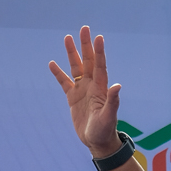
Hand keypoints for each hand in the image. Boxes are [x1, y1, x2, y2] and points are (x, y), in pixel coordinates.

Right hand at [50, 27, 123, 160]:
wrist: (97, 141)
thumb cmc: (105, 130)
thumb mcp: (109, 116)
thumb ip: (113, 101)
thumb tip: (117, 85)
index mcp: (101, 88)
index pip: (100, 65)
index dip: (99, 51)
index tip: (98, 37)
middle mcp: (92, 85)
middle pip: (88, 61)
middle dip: (86, 45)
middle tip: (84, 28)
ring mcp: (82, 90)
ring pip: (76, 67)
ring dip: (72, 54)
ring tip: (67, 38)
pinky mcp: (72, 98)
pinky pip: (64, 82)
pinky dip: (58, 73)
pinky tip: (52, 63)